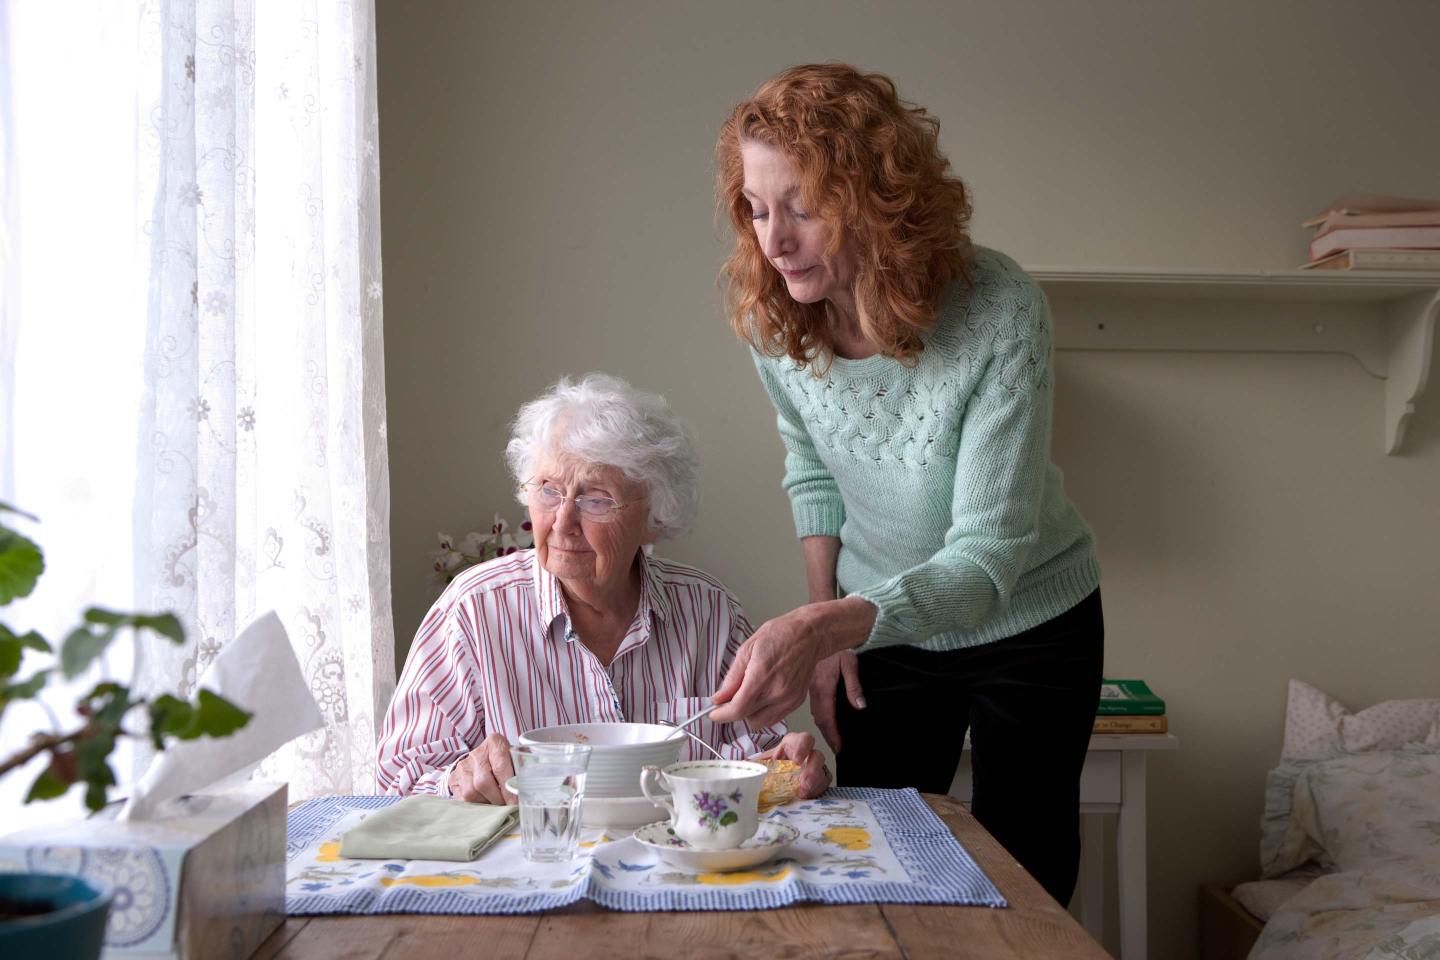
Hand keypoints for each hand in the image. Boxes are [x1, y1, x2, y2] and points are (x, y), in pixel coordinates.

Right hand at [448, 733, 516, 804]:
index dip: (508, 787)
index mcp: (494, 743)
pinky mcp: (454, 780)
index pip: (500, 765)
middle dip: (498, 799)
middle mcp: (476, 753)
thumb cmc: (505, 762)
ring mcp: (463, 767)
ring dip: (487, 804)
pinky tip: (486, 804)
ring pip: (472, 793)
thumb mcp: (515, 760)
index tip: (515, 802)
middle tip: (507, 807)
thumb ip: (520, 771)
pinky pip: (463, 800)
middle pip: (483, 782)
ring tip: (497, 805)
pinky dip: (477, 806)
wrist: (481, 760)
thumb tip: (527, 791)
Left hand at [711, 597, 874, 728]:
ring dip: (749, 714)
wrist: (810, 635)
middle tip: (730, 698)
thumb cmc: (780, 634)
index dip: (721, 715)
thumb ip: (733, 677)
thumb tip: (719, 697)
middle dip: (734, 712)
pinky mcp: (796, 702)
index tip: (714, 713)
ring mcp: (788, 699)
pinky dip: (763, 712)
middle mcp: (777, 691)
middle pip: (747, 718)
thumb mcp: (748, 648)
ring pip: (760, 722)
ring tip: (748, 695)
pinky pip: (774, 718)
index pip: (737, 709)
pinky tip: (762, 696)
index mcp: (761, 676)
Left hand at [755, 731, 830, 798]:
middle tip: (803, 782)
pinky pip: (823, 786)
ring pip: (823, 772)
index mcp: (793, 744)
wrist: (773, 783)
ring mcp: (816, 768)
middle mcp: (808, 754)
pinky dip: (816, 791)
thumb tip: (743, 766)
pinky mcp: (819, 782)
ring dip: (814, 783)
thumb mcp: (762, 763)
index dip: (802, 747)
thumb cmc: (770, 768)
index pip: (804, 739)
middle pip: (817, 755)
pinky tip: (806, 797)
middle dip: (812, 768)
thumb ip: (755, 763)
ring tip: (803, 792)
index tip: (796, 761)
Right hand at [809, 650, 864, 752]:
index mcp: (823, 688)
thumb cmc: (836, 645)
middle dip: (828, 735)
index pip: (827, 718)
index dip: (833, 734)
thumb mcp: (849, 663)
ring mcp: (810, 688)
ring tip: (834, 738)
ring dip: (824, 726)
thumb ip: (854, 686)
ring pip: (816, 712)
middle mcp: (814, 691)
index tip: (839, 748)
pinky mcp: (810, 684)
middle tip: (838, 749)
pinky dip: (821, 715)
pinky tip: (827, 718)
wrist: (819, 630)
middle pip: (820, 719)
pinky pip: (815, 704)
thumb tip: (860, 706)